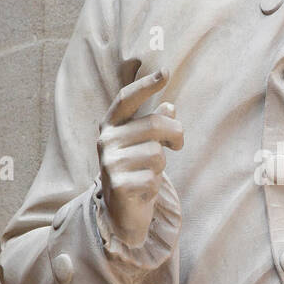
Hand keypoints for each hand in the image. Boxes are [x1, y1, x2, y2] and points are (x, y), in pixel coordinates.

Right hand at [97, 69, 183, 247]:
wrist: (121, 213)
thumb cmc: (135, 172)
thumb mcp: (144, 145)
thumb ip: (155, 124)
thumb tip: (170, 105)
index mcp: (110, 126)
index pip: (127, 99)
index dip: (145, 85)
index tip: (165, 71)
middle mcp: (105, 141)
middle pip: (153, 125)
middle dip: (174, 133)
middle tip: (178, 144)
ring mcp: (110, 163)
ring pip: (157, 153)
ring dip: (161, 165)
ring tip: (148, 173)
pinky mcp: (118, 184)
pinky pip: (154, 176)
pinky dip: (155, 184)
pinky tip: (143, 190)